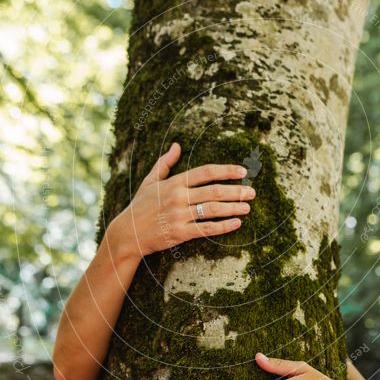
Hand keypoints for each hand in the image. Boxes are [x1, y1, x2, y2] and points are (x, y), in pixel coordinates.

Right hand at [107, 142, 254, 260]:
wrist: (127, 233)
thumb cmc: (140, 206)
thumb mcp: (150, 181)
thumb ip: (165, 163)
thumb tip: (176, 145)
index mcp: (174, 182)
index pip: (205, 172)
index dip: (226, 170)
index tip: (242, 171)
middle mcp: (178, 197)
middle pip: (214, 191)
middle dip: (236, 191)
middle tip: (252, 192)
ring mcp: (179, 215)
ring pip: (213, 210)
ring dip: (233, 208)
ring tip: (248, 207)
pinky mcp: (179, 233)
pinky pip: (206, 229)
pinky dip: (223, 226)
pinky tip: (236, 224)